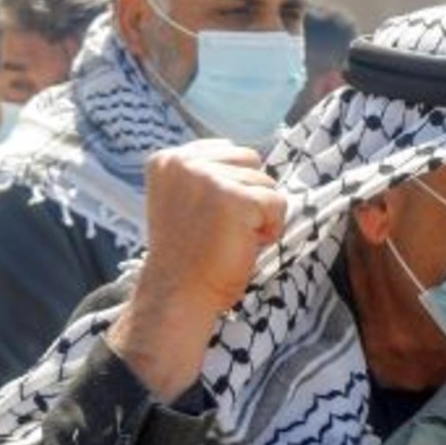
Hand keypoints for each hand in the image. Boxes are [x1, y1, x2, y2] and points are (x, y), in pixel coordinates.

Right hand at [107, 140, 286, 401]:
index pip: (228, 150)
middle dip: (249, 196)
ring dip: (259, 215)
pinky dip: (271, 229)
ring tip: (230, 238)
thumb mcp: (188, 200)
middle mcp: (184, 162)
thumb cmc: (189, 255)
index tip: (210, 218)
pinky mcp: (235, 198)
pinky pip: (277, 203)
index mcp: (168, 160)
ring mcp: (209, 178)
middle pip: (250, 160)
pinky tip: (244, 245)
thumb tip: (254, 159)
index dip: (233, 187)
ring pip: (267, 183)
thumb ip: (209, 175)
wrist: (179, 294)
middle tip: (222, 229)